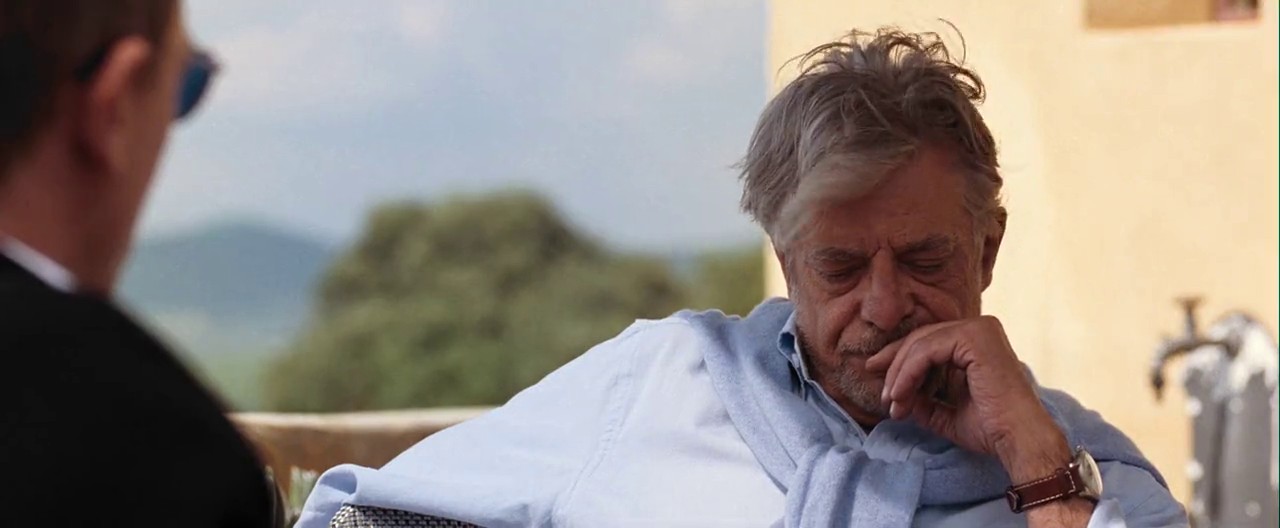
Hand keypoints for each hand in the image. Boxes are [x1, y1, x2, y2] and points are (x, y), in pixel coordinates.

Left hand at [864, 316, 1067, 473]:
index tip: (880, 382)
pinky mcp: (974, 337)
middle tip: (880, 394)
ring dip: (899, 375)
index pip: (928, 342)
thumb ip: (922, 399)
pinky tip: (899, 395)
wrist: (1018, 441)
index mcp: (977, 341)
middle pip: (921, 339)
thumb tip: (894, 394)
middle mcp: (980, 328)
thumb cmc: (990, 429)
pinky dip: (907, 373)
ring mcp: (979, 329)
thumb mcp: (946, 412)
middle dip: (893, 365)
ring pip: (920, 344)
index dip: (899, 361)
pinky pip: (926, 351)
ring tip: (891, 403)